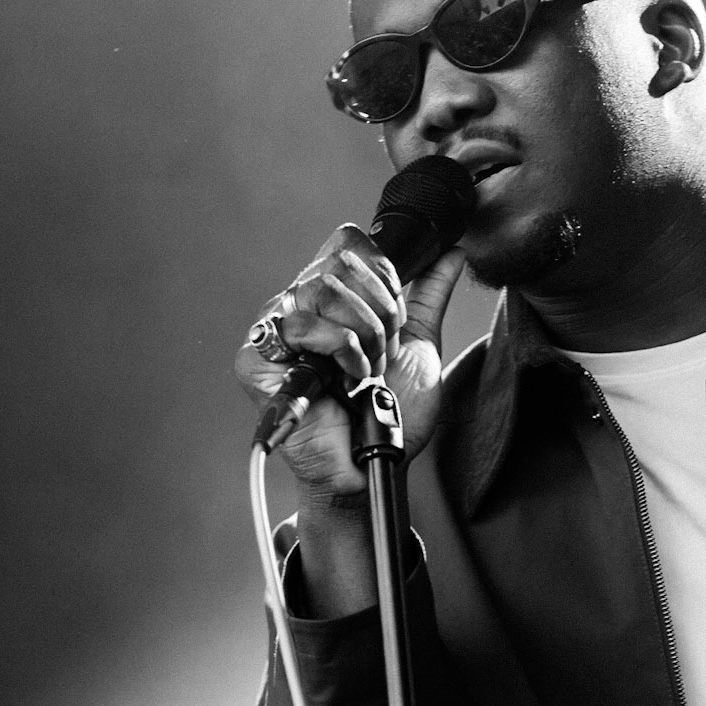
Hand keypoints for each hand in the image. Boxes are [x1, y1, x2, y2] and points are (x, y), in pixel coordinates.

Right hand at [235, 223, 466, 499]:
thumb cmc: (391, 412)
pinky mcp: (254, 360)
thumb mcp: (417, 343)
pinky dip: (339, 351)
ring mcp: (273, 331)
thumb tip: (451, 251)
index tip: (395, 320)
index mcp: (330, 296)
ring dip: (362, 336)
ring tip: (365, 371)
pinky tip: (346, 380)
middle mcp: (298, 306)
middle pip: (340, 262)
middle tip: (382, 356)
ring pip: (323, 288)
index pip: (348, 243)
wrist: (377, 462)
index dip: (382, 275)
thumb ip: (428, 294)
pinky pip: (301, 325)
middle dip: (378, 314)